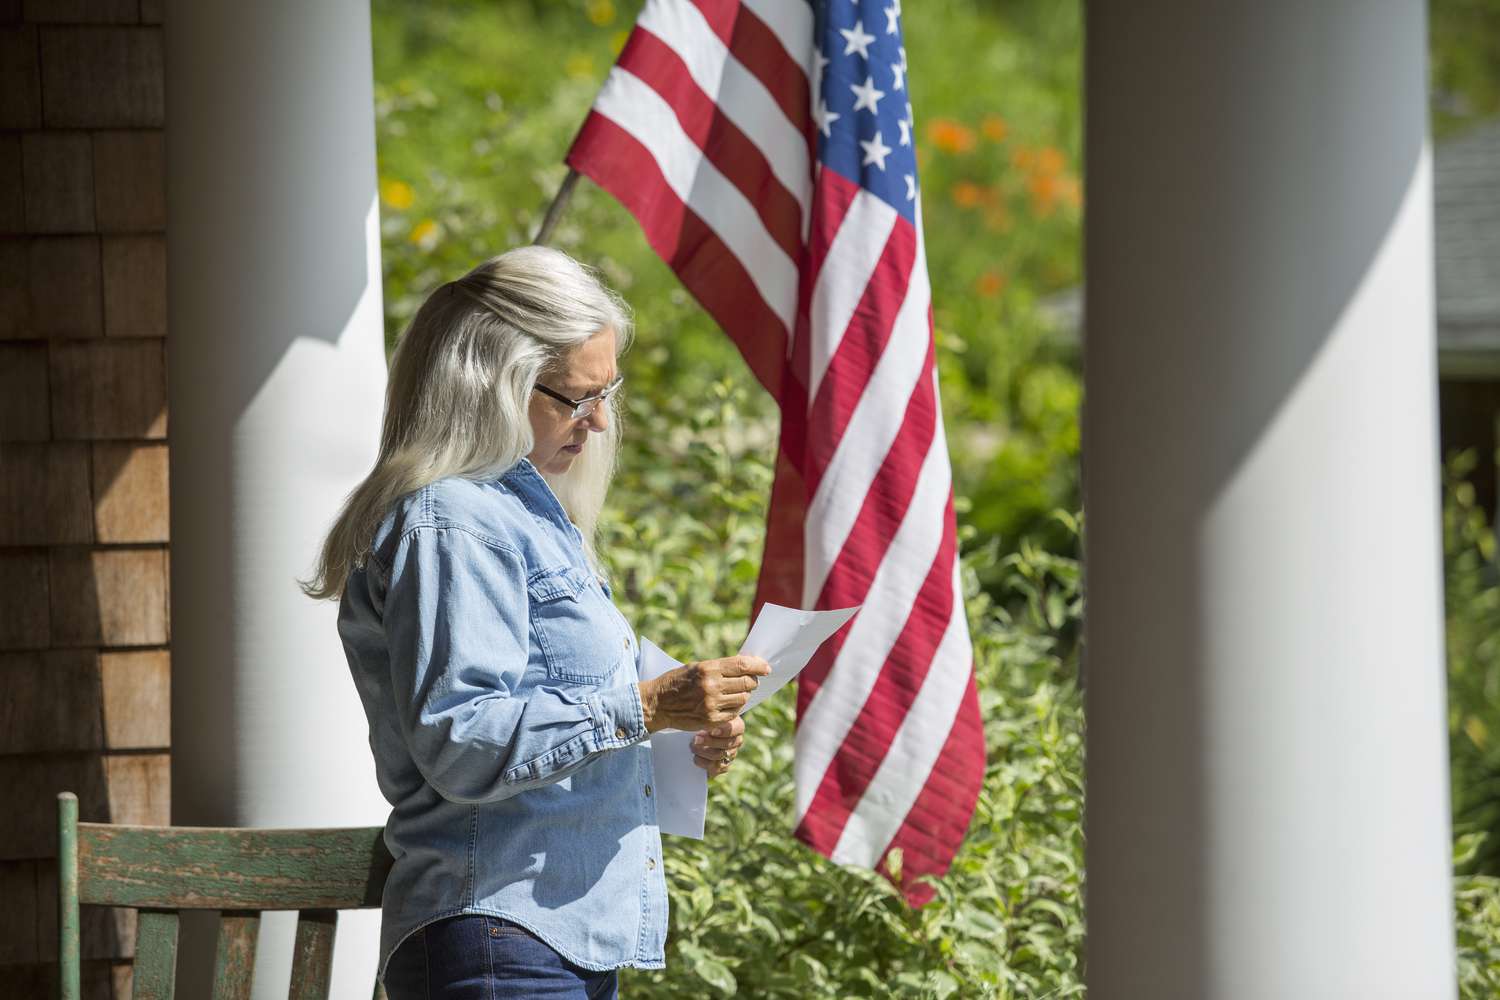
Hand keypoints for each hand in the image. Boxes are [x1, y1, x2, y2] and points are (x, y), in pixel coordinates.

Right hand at [638, 655, 770, 732]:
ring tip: (734, 693)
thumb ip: (719, 667)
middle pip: (747, 683)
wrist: (657, 703)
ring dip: (743, 696)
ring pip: (743, 699)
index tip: (766, 668)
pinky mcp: (711, 720)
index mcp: (708, 668)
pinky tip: (727, 705)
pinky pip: (734, 713)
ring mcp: (712, 704)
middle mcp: (711, 686)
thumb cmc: (677, 682)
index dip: (758, 666)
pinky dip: (734, 708)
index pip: (742, 665)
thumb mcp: (696, 667)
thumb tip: (745, 666)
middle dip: (752, 682)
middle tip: (750, 681)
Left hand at [691, 716, 744, 779]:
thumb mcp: (705, 718)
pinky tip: (695, 757)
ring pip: (720, 755)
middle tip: (696, 739)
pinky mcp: (723, 766)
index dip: (725, 731)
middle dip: (709, 741)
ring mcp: (731, 754)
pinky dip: (703, 763)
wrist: (696, 736)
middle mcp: (736, 740)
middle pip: (727, 744)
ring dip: (703, 751)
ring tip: (692, 747)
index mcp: (736, 725)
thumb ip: (708, 719)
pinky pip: (715, 767)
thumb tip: (702, 723)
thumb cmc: (702, 722)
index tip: (712, 731)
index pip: (738, 728)